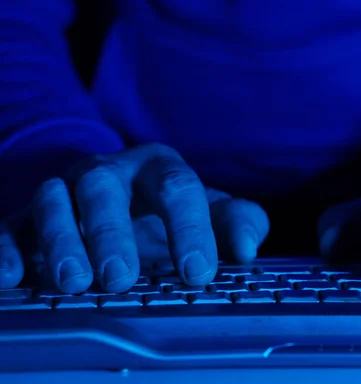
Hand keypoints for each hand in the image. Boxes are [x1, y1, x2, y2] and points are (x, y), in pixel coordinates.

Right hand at [0, 143, 268, 292]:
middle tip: (122, 278)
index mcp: (159, 167)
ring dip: (60, 239)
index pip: (177, 187)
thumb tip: (248, 248)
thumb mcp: (212, 211)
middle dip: (111, 233)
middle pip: (105, 188)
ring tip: (73, 281)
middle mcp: (110, 171)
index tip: (198, 272)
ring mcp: (67, 189)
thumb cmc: (174, 210)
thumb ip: (238, 222)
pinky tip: (14, 276)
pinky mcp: (30, 215)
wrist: (126, 194)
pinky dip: (8, 247)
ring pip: (54, 199)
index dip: (189, 228)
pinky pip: (13, 223)